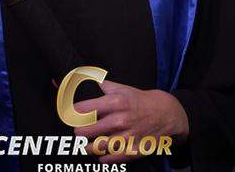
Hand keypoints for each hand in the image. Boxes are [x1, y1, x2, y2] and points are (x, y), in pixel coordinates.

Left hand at [73, 79, 188, 162]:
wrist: (165, 114)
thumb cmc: (138, 100)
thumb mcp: (120, 87)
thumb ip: (98, 82)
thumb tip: (76, 76)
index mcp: (114, 102)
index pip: (82, 110)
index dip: (71, 113)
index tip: (69, 115)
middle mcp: (119, 120)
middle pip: (85, 131)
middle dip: (78, 131)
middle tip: (79, 130)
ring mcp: (126, 137)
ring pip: (95, 147)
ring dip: (87, 146)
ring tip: (86, 142)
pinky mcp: (132, 151)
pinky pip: (109, 159)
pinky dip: (101, 157)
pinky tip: (101, 152)